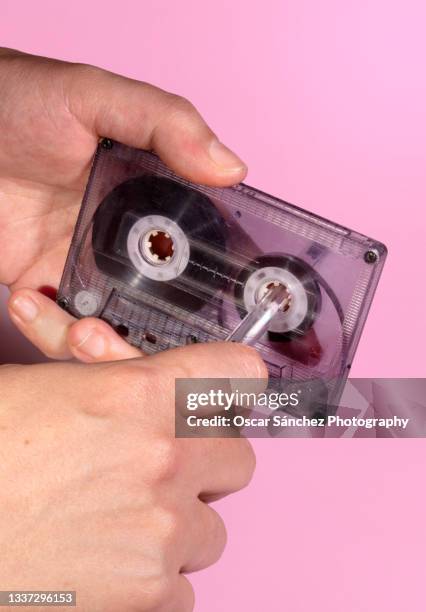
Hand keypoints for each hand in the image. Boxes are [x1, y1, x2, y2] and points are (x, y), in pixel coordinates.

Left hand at [0, 48, 246, 356]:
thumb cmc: (17, 102)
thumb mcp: (95, 97)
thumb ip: (166, 124)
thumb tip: (232, 168)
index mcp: (158, 199)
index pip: (205, 252)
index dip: (220, 290)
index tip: (225, 322)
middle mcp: (130, 240)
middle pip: (168, 309)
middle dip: (163, 340)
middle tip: (140, 340)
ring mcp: (89, 267)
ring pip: (118, 332)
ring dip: (104, 350)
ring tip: (81, 330)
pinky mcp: (46, 284)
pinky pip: (62, 332)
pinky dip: (50, 334)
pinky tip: (27, 303)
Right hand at [0, 343, 265, 611]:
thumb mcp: (45, 387)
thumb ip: (113, 377)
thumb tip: (141, 371)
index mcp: (141, 393)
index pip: (240, 374)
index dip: (229, 385)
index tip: (220, 397)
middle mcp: (164, 458)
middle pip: (237, 458)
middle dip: (203, 464)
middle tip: (158, 466)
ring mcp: (161, 531)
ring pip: (211, 528)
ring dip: (176, 526)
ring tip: (119, 522)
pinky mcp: (148, 595)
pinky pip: (184, 587)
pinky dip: (155, 580)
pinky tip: (107, 564)